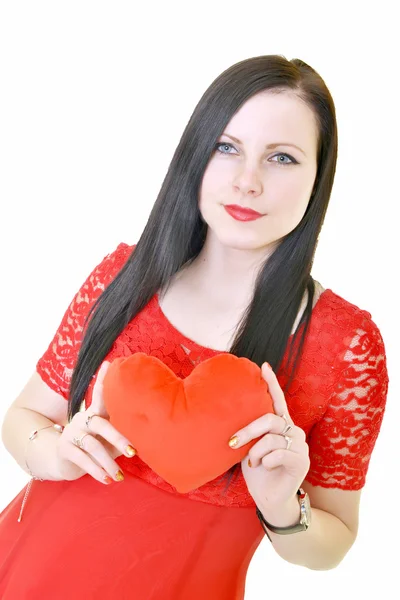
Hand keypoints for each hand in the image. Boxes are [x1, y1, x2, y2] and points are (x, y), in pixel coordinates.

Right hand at [55, 362, 136, 483]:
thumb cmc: (97, 446)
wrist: (65, 461)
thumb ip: (123, 432)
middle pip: (101, 424)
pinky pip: (82, 460)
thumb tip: (153, 432)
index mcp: (96, 413)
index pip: (101, 394)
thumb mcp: (109, 438)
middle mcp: (83, 419)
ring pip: (92, 446)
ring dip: (107, 463)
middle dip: (118, 438)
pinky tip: (107, 480)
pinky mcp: (64, 449)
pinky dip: (96, 471)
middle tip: (133, 452)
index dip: (104, 379)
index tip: (109, 363)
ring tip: (119, 476)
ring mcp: (72, 433)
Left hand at [229, 363, 309, 508]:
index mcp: (280, 425)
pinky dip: (265, 461)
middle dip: (248, 430)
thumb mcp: (249, 447)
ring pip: (271, 439)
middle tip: (232, 442)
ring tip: (251, 462)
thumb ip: (248, 431)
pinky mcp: (301, 461)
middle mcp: (292, 431)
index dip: (272, 382)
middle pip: (269, 419)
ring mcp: (300, 446)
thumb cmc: (257, 471)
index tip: (263, 366)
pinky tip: (264, 467)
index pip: (277, 400)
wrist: (269, 499)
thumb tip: (228, 413)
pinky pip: (277, 454)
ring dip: (255, 452)